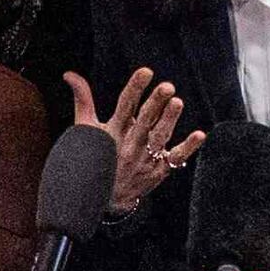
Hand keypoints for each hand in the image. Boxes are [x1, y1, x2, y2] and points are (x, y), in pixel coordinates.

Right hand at [65, 67, 201, 214]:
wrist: (105, 199)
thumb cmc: (96, 156)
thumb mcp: (86, 130)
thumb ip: (83, 99)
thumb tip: (69, 74)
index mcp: (113, 131)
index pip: (124, 106)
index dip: (135, 88)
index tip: (146, 72)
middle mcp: (130, 144)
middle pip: (144, 122)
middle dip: (155, 104)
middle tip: (167, 86)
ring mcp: (145, 158)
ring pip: (159, 138)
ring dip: (169, 120)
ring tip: (177, 102)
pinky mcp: (159, 170)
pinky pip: (175, 158)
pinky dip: (188, 148)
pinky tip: (200, 134)